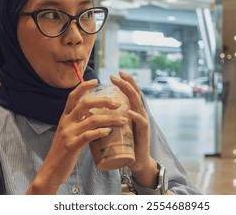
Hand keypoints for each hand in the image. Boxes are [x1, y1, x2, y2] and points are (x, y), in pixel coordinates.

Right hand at [27, 79, 127, 193]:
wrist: (51, 170)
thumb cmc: (63, 151)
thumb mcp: (68, 132)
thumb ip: (79, 123)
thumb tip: (94, 115)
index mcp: (65, 117)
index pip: (73, 96)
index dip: (84, 86)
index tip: (96, 80)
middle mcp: (66, 122)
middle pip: (85, 104)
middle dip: (103, 101)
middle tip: (118, 103)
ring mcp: (68, 133)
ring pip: (92, 120)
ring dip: (110, 119)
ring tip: (123, 121)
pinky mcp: (72, 145)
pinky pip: (89, 135)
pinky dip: (101, 132)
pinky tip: (110, 131)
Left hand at [110, 72, 157, 188]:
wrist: (135, 161)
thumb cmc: (124, 143)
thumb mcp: (116, 127)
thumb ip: (108, 118)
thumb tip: (90, 111)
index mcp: (133, 110)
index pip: (129, 93)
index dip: (123, 82)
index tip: (113, 75)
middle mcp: (139, 113)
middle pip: (135, 94)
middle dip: (126, 82)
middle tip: (117, 74)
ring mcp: (143, 122)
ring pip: (139, 104)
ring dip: (131, 93)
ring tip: (123, 85)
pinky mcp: (144, 133)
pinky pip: (141, 122)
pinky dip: (135, 116)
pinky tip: (129, 111)